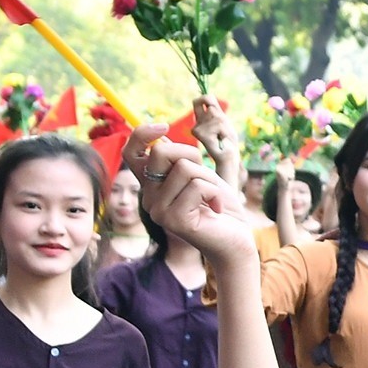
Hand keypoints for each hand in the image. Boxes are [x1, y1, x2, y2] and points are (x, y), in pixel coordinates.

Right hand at [127, 124, 255, 264]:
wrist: (236, 241)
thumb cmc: (220, 205)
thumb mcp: (201, 174)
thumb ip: (180, 160)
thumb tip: (161, 137)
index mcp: (152, 185)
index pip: (132, 154)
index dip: (142, 134)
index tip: (164, 126)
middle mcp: (149, 198)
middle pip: (161, 152)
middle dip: (192, 155)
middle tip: (207, 178)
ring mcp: (158, 211)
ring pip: (185, 168)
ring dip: (209, 179)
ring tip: (213, 199)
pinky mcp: (173, 220)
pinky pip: (197, 186)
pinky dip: (215, 193)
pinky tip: (217, 209)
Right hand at [190, 95, 237, 162]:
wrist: (228, 157)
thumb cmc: (228, 141)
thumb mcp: (224, 123)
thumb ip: (217, 112)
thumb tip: (210, 105)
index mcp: (202, 119)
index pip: (200, 101)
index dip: (205, 99)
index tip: (213, 106)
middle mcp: (197, 123)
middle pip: (211, 108)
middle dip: (221, 117)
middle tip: (224, 131)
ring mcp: (197, 128)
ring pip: (216, 116)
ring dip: (225, 127)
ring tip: (223, 137)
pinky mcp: (199, 134)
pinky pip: (217, 125)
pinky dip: (223, 132)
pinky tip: (220, 140)